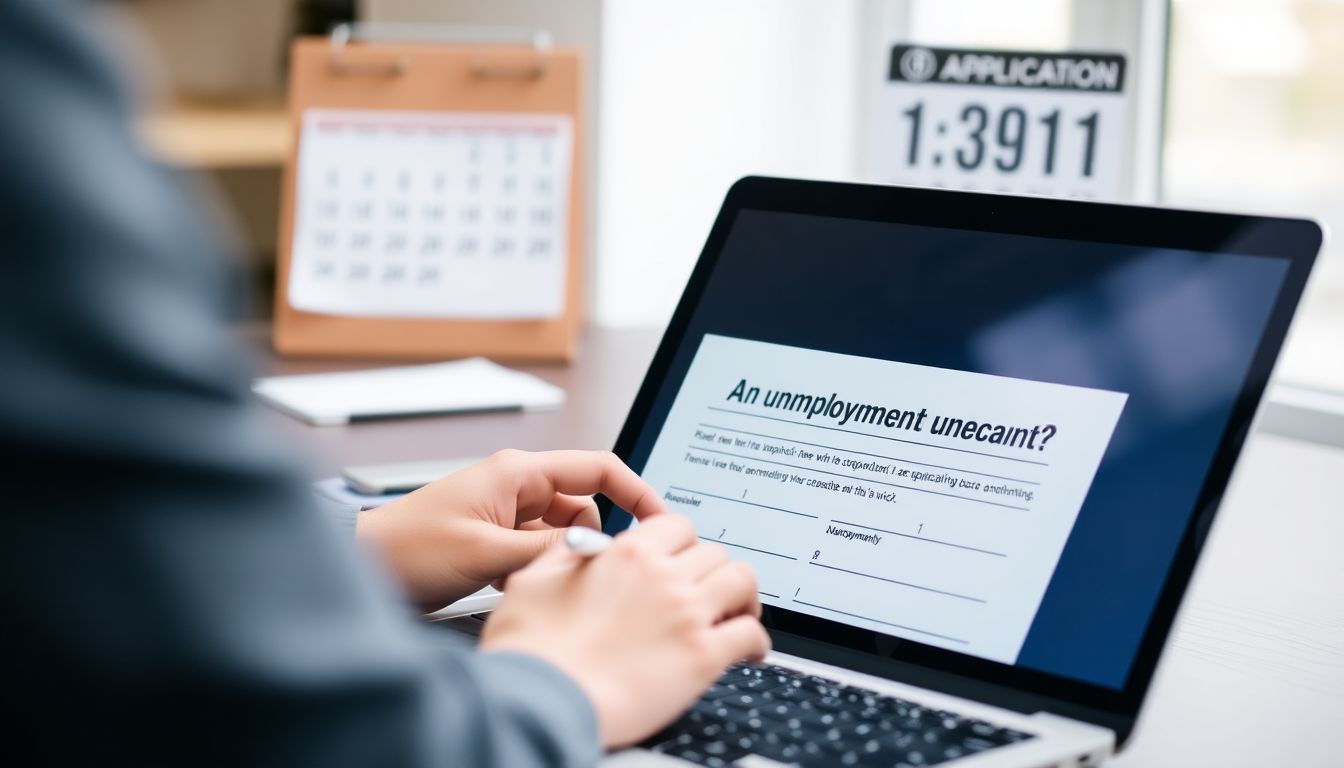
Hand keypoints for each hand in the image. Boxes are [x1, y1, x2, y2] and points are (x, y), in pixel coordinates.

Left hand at [356, 449, 666, 609]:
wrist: (360, 568)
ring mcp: (504, 513)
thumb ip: (549, 552)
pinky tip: (517, 590)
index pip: (599, 470)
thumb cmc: (407, 550)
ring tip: (538, 584)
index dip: (637, 493)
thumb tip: (599, 554)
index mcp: (518, 473)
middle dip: (591, 540)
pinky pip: (537, 551)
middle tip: (592, 573)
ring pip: (561, 534)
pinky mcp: (494, 539)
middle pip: (584, 506)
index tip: (662, 523)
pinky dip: (538, 570)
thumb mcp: (487, 554)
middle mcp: (515, 486)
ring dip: (559, 560)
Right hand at [479, 514, 770, 747]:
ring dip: (743, 597)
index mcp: (626, 555)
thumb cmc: (530, 651)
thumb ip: (564, 555)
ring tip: (738, 613)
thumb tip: (586, 546)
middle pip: (715, 553)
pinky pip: (750, 634)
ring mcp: (687, 615)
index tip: (685, 558)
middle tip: (709, 591)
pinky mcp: (702, 657)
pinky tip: (749, 651)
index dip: (684, 542)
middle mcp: (663, 577)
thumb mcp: (533, 581)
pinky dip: (756, 641)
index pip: (677, 526)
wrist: (539, 700)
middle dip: (713, 571)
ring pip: (742, 582)